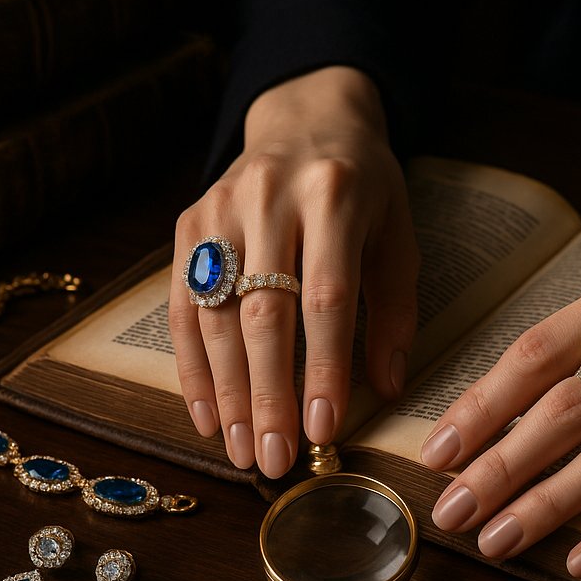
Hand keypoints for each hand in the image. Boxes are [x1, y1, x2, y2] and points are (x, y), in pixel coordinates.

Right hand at [169, 67, 418, 477]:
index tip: (324, 430)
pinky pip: (183, 306)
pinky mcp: (188, 222)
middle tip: (273, 460)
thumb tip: (385, 389)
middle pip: (264, 313)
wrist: (305, 120)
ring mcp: (220, 207)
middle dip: (267, 396)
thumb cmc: (363, 189)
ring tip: (241, 451)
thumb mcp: (397, 236)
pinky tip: (207, 416)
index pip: (327, 297)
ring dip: (228, 393)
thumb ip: (394, 311)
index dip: (323, 369)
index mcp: (334, 195)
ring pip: (216, 316)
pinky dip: (192, 367)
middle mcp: (270, 197)